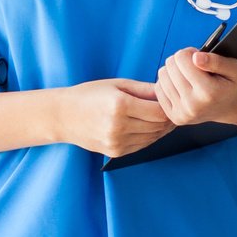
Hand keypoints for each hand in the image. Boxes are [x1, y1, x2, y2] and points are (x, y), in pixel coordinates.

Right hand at [57, 77, 171, 157]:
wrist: (63, 116)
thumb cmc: (90, 95)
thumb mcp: (117, 84)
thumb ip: (144, 89)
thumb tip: (168, 92)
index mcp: (120, 105)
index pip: (159, 112)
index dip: (169, 107)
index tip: (172, 101)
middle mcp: (118, 126)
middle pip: (158, 126)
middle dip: (168, 118)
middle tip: (173, 110)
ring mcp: (116, 142)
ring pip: (152, 138)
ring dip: (161, 129)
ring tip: (162, 118)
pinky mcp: (115, 152)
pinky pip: (142, 145)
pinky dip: (150, 137)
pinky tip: (149, 127)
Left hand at [155, 48, 236, 127]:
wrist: (231, 108)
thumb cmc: (232, 84)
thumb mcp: (235, 68)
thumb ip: (216, 61)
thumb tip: (196, 57)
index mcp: (209, 92)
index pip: (181, 58)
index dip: (190, 52)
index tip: (198, 57)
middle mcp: (194, 105)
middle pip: (170, 66)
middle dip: (181, 60)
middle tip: (193, 66)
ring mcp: (182, 113)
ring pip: (162, 76)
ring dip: (173, 71)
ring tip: (188, 75)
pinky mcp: (174, 117)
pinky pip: (159, 89)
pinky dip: (168, 82)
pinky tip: (181, 84)